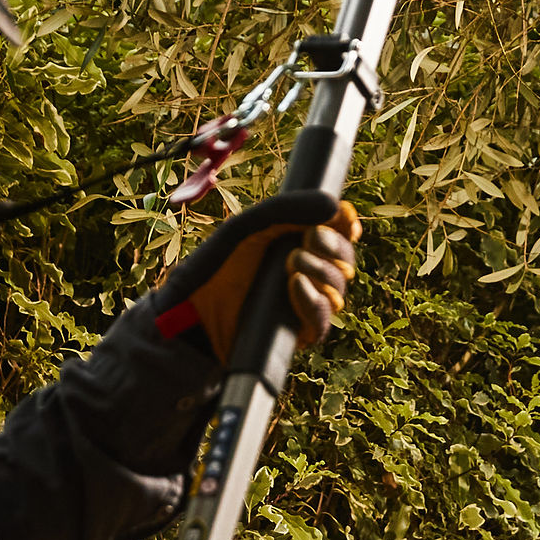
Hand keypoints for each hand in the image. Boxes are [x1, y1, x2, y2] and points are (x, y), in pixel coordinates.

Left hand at [152, 193, 359, 363]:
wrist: (192, 310)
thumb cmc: (217, 265)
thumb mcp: (249, 226)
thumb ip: (289, 209)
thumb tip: (337, 207)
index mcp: (298, 243)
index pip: (338, 233)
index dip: (347, 225)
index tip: (344, 218)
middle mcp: (307, 273)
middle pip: (345, 260)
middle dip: (334, 246)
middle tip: (310, 238)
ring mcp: (304, 304)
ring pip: (337, 288)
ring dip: (322, 271)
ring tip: (292, 261)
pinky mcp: (299, 332)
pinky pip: (322, 319)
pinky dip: (313, 300)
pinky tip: (296, 284)